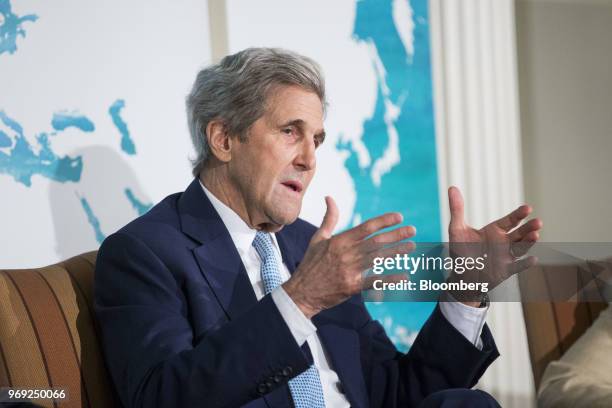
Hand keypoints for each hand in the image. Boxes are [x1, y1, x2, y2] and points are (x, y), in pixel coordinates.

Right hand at [283, 196, 415, 317]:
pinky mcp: (351, 287)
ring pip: (377, 259)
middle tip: (412, 230)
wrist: (301, 292)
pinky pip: (373, 281)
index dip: (383, 221)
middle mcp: (346, 254)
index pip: (366, 227)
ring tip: (412, 246)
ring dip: (396, 252)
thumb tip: (329, 197)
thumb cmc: (310, 264)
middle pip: (375, 242)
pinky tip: (404, 276)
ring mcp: (349, 270)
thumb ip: (329, 218)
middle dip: (395, 235)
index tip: (399, 217)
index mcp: (339, 241)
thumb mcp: (318, 238)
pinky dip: (389, 279)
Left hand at [446, 186, 542, 305]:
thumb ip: (457, 209)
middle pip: (520, 233)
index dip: (519, 214)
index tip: (528, 208)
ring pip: (522, 248)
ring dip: (529, 242)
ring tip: (536, 235)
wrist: (460, 275)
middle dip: (529, 228)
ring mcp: (506, 256)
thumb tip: (452, 188)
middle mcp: (504, 242)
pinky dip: (525, 264)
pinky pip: (517, 267)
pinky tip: (533, 259)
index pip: (510, 220)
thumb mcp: (456, 229)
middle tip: (538, 222)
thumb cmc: (460, 251)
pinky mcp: (505, 270)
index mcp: (495, 231)